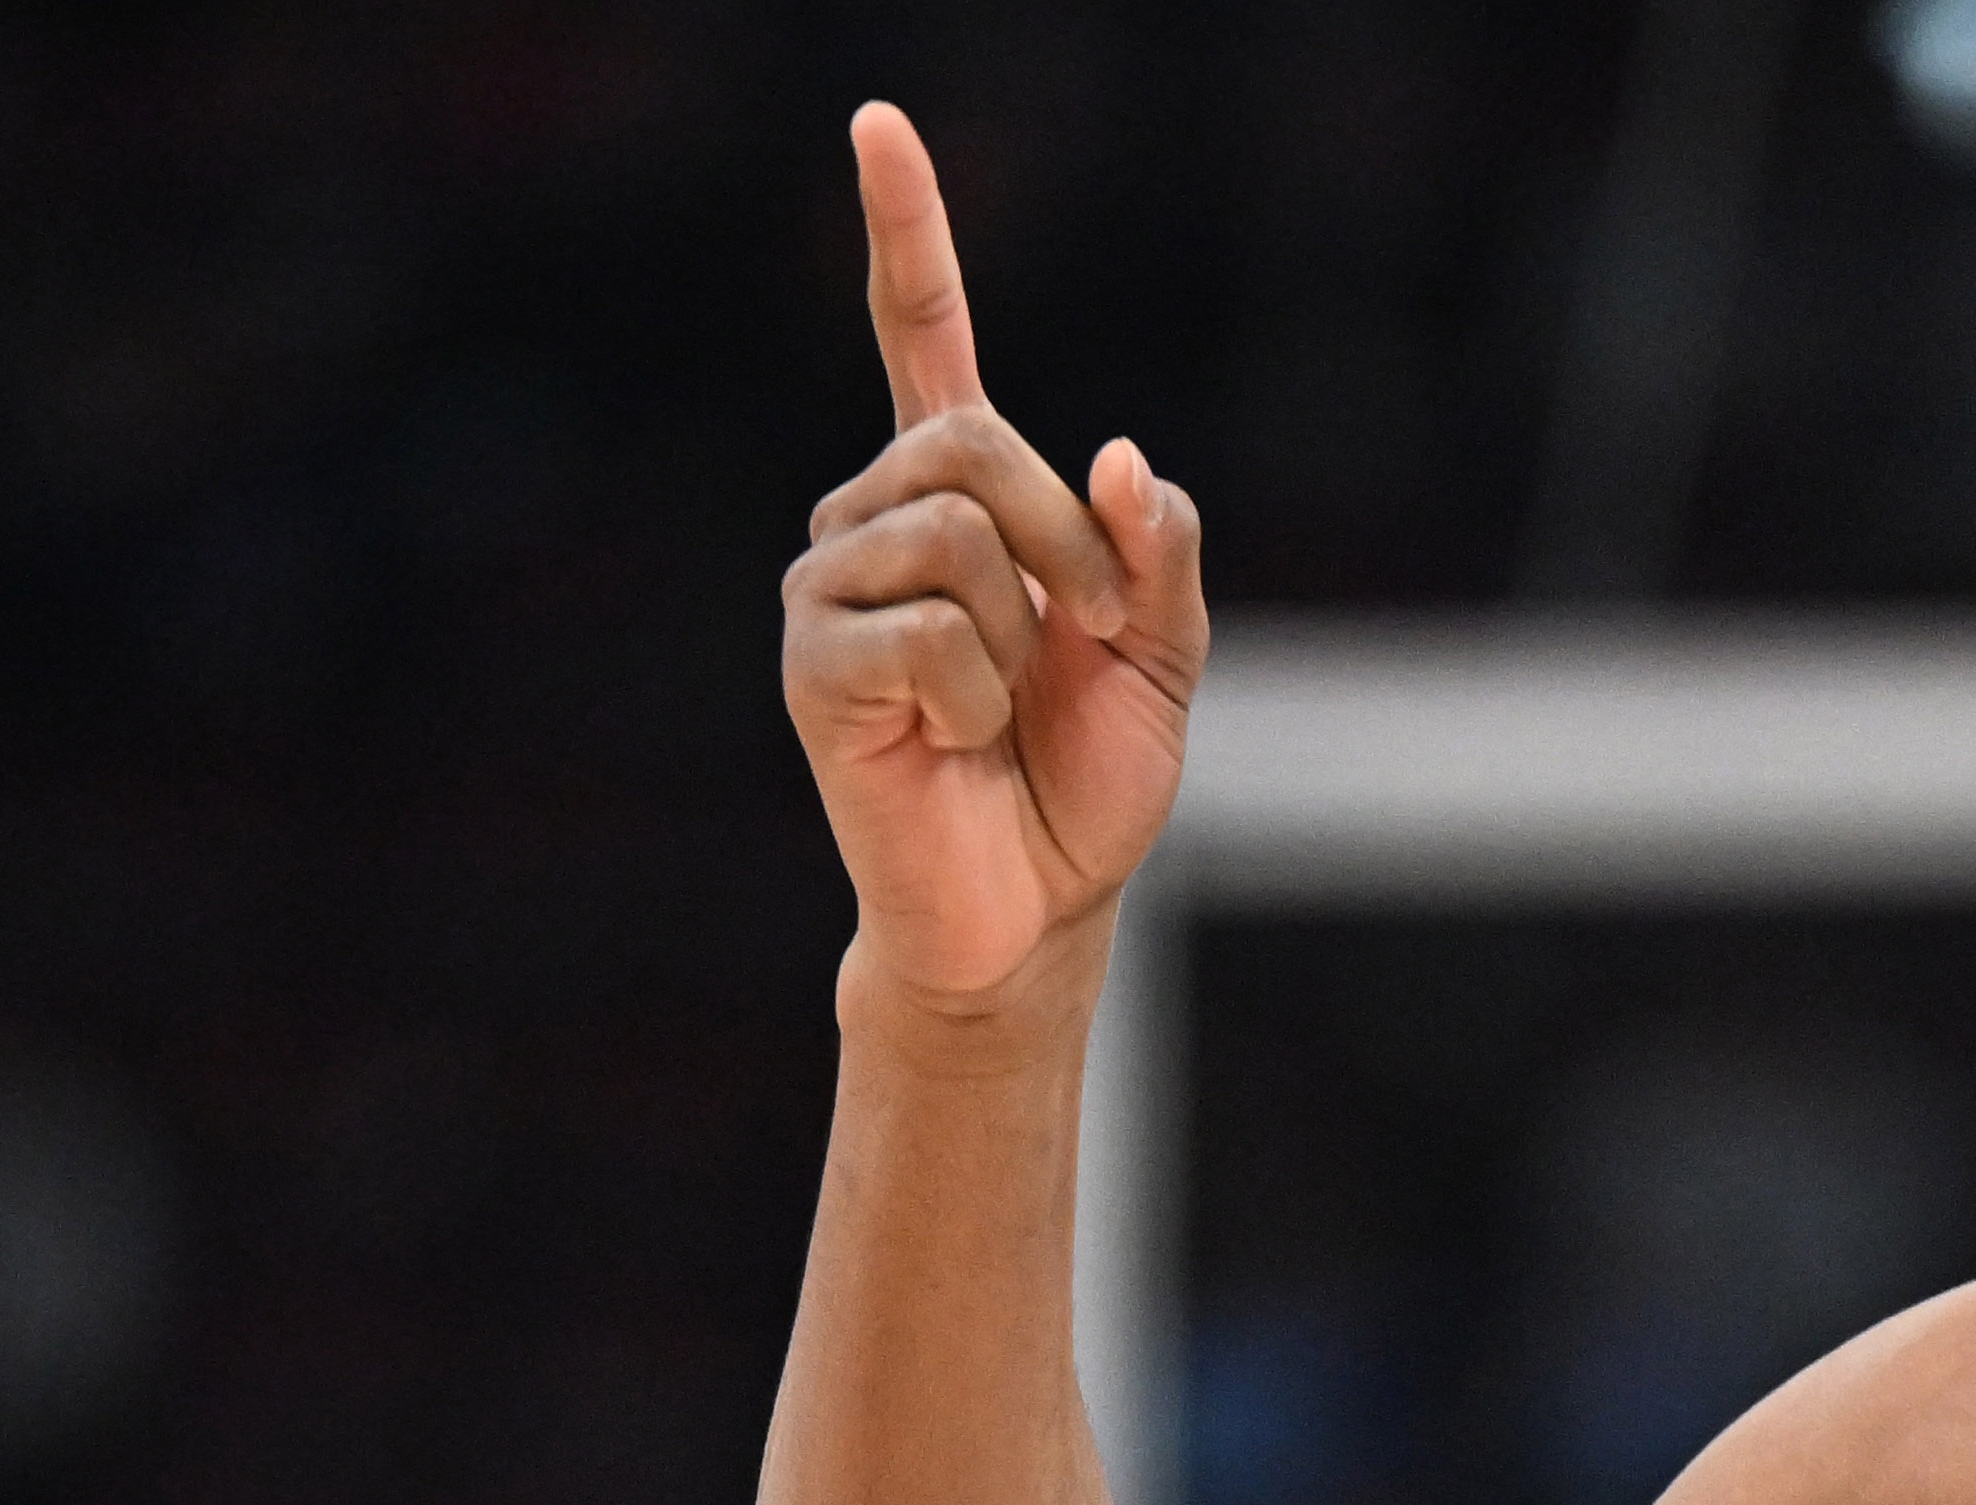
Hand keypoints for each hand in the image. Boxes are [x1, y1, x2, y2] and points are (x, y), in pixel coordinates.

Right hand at [780, 104, 1208, 1013]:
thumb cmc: (1084, 783)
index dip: (908, 231)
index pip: (922, 336)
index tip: (882, 122)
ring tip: (1006, 704)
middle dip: (1065, 541)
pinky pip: (925, 630)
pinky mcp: (813, 664)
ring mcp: (831, 585)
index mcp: (960, 496)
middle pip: (972, 440)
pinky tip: (954, 741)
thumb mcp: (1162, 658)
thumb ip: (1153, 552)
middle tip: (1083, 636)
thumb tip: (1113, 455)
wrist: (1035, 911)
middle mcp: (876, 517)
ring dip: (1023, 630)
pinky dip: (975, 695)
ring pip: (953, 534)